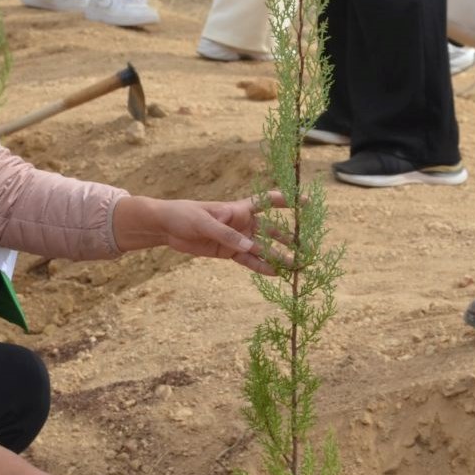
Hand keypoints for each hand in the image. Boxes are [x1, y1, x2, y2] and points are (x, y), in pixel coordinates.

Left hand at [113, 192, 292, 274]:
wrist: (167, 227)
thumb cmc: (185, 215)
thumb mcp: (203, 223)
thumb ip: (226, 235)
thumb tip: (250, 246)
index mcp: (239, 208)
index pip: (268, 201)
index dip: (287, 200)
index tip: (306, 204)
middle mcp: (243, 223)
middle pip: (272, 230)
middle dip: (289, 238)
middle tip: (307, 248)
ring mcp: (237, 238)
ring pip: (263, 248)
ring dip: (279, 257)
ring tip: (296, 266)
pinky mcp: (229, 252)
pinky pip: (249, 260)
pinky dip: (262, 267)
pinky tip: (276, 274)